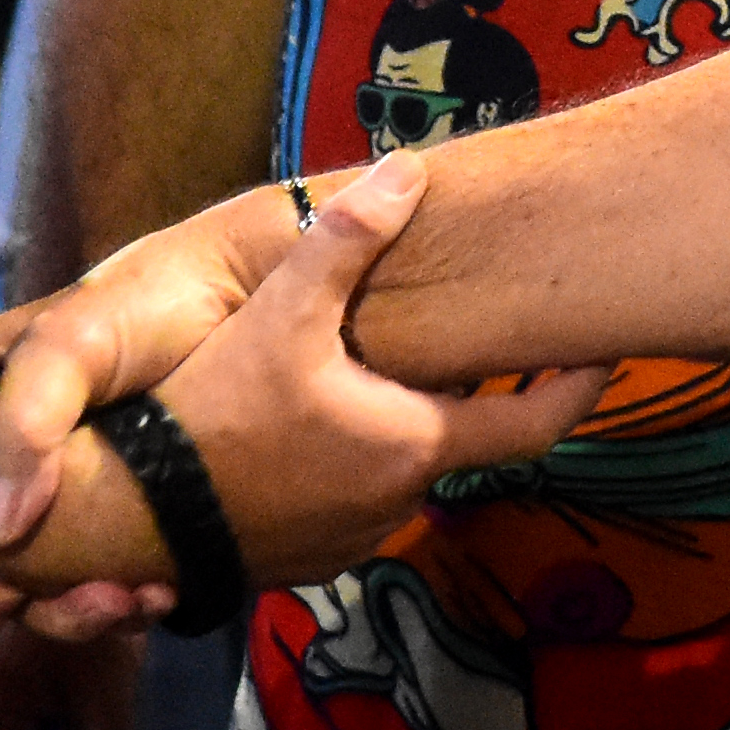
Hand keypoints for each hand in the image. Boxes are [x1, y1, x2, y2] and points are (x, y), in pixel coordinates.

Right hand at [0, 164, 604, 618]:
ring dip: (391, 430)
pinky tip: (297, 432)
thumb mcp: (280, 317)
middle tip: (463, 341)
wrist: (122, 517)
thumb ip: (345, 243)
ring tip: (362, 377)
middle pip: (457, 438)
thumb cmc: (209, 416)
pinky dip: (341, 467)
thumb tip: (408, 169)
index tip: (607, 355)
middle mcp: (397, 501)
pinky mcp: (301, 560)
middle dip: (460, 393)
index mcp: (414, 442)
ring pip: (395, 472)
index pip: (536, 424)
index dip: (578, 388)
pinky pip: (342, 503)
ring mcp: (350, 539)